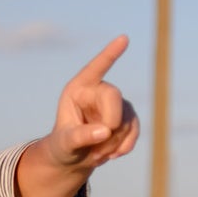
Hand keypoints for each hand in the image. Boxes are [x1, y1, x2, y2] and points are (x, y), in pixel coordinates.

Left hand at [47, 35, 139, 170]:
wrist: (73, 158)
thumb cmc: (62, 146)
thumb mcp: (64, 143)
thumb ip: (79, 136)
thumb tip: (105, 130)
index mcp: (77, 89)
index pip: (95, 68)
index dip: (110, 54)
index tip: (124, 38)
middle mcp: (97, 91)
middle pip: (114, 97)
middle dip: (110, 123)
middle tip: (97, 146)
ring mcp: (115, 103)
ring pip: (126, 118)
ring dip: (114, 141)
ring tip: (96, 153)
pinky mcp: (127, 116)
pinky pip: (134, 128)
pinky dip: (125, 145)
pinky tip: (112, 155)